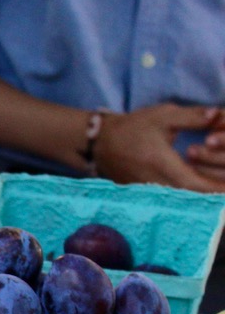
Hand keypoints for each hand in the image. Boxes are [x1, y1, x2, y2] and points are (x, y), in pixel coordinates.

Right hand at [94, 103, 222, 190]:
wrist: (100, 143)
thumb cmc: (133, 128)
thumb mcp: (163, 116)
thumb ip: (192, 117)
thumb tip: (217, 115)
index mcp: (164, 165)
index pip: (199, 185)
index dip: (219, 189)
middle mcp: (158, 184)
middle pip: (195, 197)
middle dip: (216, 193)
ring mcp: (152, 192)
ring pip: (185, 199)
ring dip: (204, 194)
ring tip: (219, 188)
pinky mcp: (148, 194)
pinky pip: (174, 197)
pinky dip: (190, 194)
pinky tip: (201, 187)